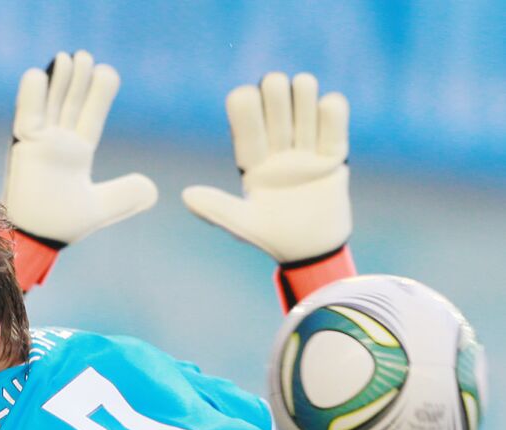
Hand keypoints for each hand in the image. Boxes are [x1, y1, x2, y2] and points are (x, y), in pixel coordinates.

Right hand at [4, 50, 156, 246]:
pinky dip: (30, 96)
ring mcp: (39, 144)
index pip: (90, 116)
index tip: (106, 72)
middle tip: (85, 57)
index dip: (98, 94)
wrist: (36, 240)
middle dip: (78, 81)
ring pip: (50, 104)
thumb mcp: (101, 207)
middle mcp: (57, 145)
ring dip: (58, 81)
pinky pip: (26, 116)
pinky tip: (37, 74)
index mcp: (76, 154)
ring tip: (68, 58)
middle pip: (70, 103)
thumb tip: (154, 190)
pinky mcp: (23, 147)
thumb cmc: (63, 225)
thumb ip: (125, 195)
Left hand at [182, 72, 350, 263]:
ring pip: (304, 87)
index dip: (245, 104)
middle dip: (277, 95)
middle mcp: (276, 142)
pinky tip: (326, 136)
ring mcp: (305, 142)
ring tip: (304, 135)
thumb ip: (216, 208)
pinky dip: (331, 110)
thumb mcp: (242, 224)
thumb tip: (186, 195)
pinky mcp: (334, 147)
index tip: (247, 109)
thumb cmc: (271, 237)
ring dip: (304, 98)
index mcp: (250, 155)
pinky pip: (333, 106)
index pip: (243, 108)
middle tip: (281, 128)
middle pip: (275, 88)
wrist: (312, 250)